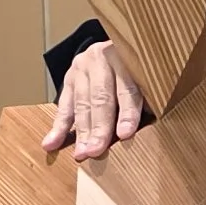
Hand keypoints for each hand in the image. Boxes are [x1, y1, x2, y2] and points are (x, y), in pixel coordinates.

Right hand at [43, 43, 145, 161]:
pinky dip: (58, 127)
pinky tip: (50, 144)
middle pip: (101, 98)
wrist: (118, 50)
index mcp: (127, 56)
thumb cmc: (141, 72)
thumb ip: (150, 99)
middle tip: (96, 151)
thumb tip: (155, 130)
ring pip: (81, 103)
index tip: (125, 134)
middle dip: (99, 127)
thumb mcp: (150, 78)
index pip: (127, 88)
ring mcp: (82, 67)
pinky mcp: (69, 77)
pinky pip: (64, 105)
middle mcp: (102, 58)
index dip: (127, 113)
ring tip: (81, 154)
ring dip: (81, 132)